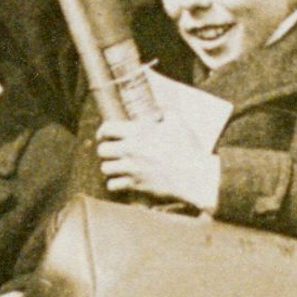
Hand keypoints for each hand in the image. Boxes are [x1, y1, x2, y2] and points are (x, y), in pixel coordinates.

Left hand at [96, 115, 222, 213]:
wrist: (193, 176)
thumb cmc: (187, 148)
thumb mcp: (178, 122)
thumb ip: (165, 112)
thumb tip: (159, 110)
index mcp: (138, 132)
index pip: (108, 128)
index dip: (103, 131)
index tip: (104, 134)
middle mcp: (131, 150)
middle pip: (102, 150)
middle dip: (104, 150)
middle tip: (110, 151)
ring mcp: (132, 169)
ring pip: (105, 169)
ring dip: (109, 167)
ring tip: (115, 166)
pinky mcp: (136, 184)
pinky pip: (113, 185)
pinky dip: (114, 183)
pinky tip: (120, 180)